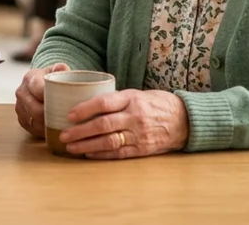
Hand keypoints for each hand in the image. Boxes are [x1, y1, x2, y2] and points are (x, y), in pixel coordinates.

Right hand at [14, 62, 68, 137]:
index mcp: (30, 78)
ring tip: (62, 125)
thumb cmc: (50, 78)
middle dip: (50, 115)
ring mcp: (20, 107)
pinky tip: (54, 129)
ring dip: (47, 125)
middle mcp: (21, 92)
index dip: (50, 97)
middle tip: (66, 118)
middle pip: (35, 108)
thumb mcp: (56, 70)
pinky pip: (32, 128)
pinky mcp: (21, 119)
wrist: (39, 85)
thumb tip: (62, 69)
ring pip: (34, 120)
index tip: (63, 102)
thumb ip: (61, 69)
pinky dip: (44, 131)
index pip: (38, 89)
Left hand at [58, 89, 188, 158]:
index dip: (84, 109)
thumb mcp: (137, 94)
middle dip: (80, 131)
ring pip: (108, 141)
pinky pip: (118, 153)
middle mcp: (134, 116)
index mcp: (132, 98)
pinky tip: (88, 153)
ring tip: (71, 147)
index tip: (69, 115)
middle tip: (64, 135)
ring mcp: (139, 134)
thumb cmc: (156, 103)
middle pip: (103, 124)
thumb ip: (116, 99)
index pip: (104, 103)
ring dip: (87, 145)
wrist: (184, 120)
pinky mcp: (142, 149)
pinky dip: (101, 154)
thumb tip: (87, 102)